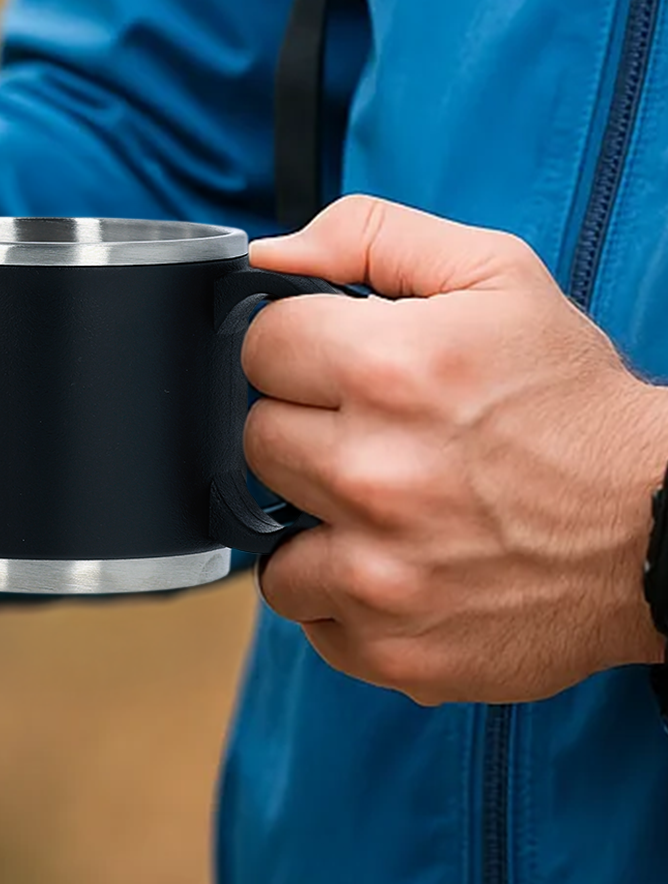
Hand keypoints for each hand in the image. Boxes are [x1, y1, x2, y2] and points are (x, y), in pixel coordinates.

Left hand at [241, 195, 667, 705]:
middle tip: (372, 434)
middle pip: (256, 438)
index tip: (339, 365)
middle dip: (305, 428)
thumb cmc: (574, 400)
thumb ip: (368, 235)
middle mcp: (374, 474)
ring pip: (269, 539)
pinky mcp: (398, 648)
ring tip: (381, 505)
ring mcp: (382, 572)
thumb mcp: (493, 274)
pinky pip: (310, 617)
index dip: (299, 349)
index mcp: (387, 370)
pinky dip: (340, 597)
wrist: (665, 526)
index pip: (260, 346)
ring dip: (315, 521)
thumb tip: (272, 256)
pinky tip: (393, 563)